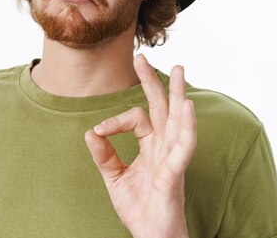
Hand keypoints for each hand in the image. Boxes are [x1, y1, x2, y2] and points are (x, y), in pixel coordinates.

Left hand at [84, 54, 196, 237]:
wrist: (151, 236)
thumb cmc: (140, 209)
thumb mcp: (114, 177)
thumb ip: (104, 155)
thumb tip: (90, 131)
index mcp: (151, 146)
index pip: (137, 119)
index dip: (115, 120)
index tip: (98, 131)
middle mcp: (164, 148)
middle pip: (161, 108)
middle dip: (153, 82)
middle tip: (143, 57)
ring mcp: (172, 159)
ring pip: (177, 121)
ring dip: (177, 95)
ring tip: (178, 71)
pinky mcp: (174, 173)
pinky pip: (183, 147)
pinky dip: (186, 126)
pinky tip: (187, 107)